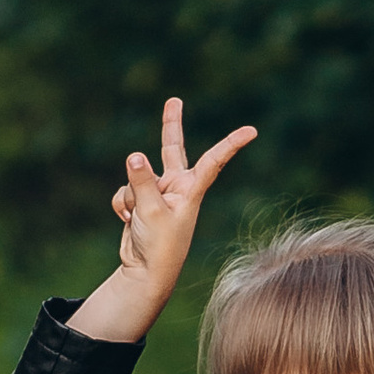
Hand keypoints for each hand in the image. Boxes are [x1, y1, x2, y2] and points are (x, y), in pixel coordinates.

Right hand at [67, 99, 256, 343]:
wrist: (145, 273)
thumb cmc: (159, 246)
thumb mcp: (150, 211)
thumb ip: (142, 181)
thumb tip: (134, 155)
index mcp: (191, 190)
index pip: (214, 161)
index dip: (231, 144)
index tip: (252, 131)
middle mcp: (177, 187)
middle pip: (172, 149)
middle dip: (170, 125)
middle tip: (175, 100)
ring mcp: (158, 193)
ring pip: (136, 179)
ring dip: (131, 198)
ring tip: (139, 220)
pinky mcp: (140, 201)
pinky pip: (123, 192)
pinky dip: (121, 205)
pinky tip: (128, 221)